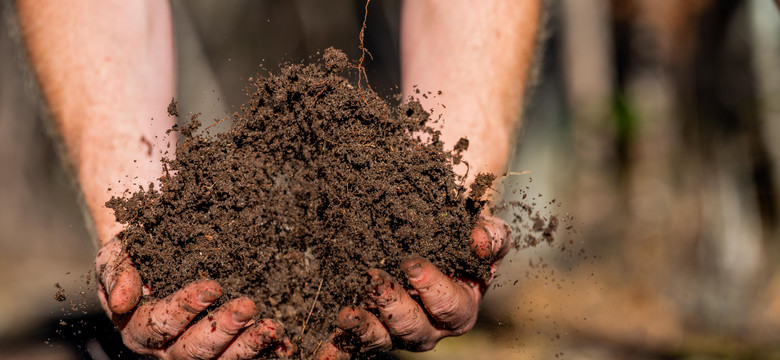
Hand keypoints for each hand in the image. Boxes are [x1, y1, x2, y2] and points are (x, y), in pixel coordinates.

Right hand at [95, 238, 292, 358]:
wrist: (157, 256)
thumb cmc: (137, 255)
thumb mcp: (117, 255)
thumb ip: (116, 273)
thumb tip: (119, 301)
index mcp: (139, 327)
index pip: (160, 323)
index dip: (185, 307)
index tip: (212, 287)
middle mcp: (167, 348)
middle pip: (193, 350)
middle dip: (222, 329)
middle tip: (248, 306)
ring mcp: (197, 352)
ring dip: (249, 345)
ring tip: (272, 327)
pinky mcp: (223, 349)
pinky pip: (244, 357)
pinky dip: (268, 352)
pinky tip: (285, 342)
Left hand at [316, 216, 509, 358]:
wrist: (433, 231)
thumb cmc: (460, 233)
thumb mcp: (483, 228)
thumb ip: (492, 236)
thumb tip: (479, 241)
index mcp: (459, 307)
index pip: (450, 306)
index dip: (432, 288)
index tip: (411, 264)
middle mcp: (429, 326)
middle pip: (414, 329)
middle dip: (393, 307)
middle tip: (374, 281)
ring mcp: (396, 331)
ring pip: (382, 339)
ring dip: (364, 328)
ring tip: (346, 313)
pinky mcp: (370, 329)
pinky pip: (354, 343)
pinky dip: (339, 345)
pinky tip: (324, 346)